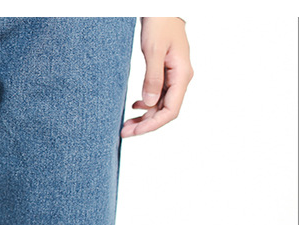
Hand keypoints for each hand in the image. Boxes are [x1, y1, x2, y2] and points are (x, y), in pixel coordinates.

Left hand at [121, 17, 193, 137]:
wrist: (162, 9)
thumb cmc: (160, 25)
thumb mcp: (154, 51)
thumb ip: (152, 78)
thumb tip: (148, 104)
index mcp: (182, 76)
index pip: (170, 111)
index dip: (152, 125)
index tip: (134, 132)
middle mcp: (181, 79)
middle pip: (165, 111)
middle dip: (145, 124)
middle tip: (124, 132)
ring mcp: (174, 77)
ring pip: (161, 105)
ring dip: (145, 116)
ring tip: (126, 124)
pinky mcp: (167, 73)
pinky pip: (159, 95)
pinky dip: (146, 104)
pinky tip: (135, 107)